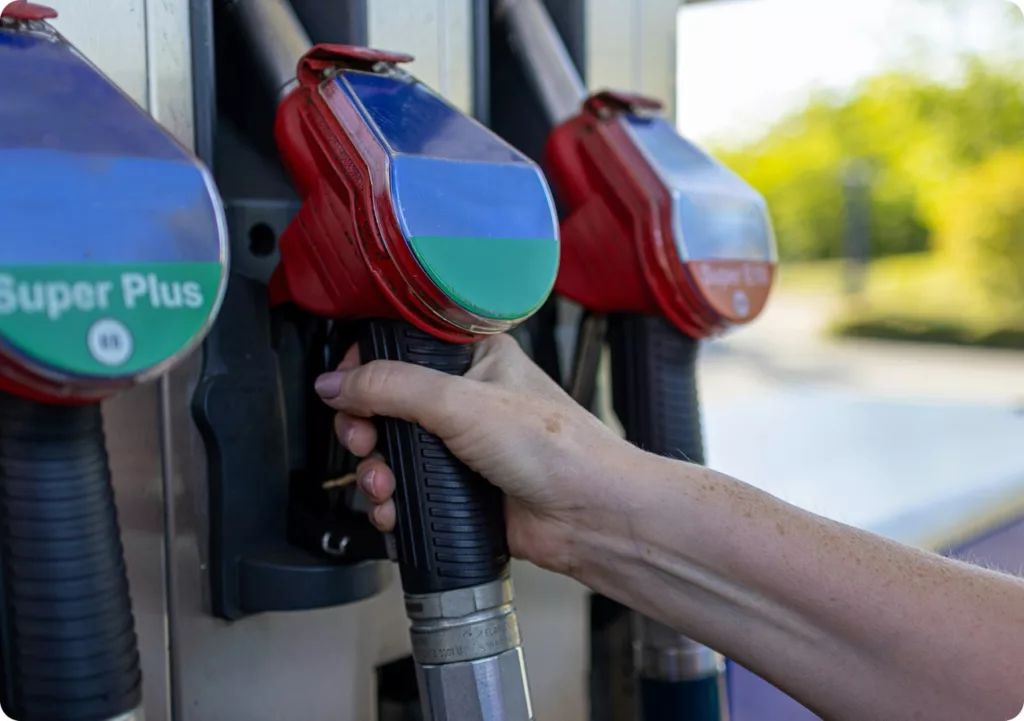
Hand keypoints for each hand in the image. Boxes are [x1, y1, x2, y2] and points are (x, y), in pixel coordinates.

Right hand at [314, 333, 639, 573]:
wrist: (588, 515)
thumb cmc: (555, 449)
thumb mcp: (461, 402)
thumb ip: (392, 387)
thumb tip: (336, 382)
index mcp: (473, 357)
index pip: (399, 347)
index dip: (364, 368)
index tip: (345, 392)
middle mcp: (465, 397)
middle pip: (385, 405)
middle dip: (364, 430)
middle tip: (364, 444)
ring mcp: (461, 445)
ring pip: (392, 452)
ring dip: (376, 472)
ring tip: (384, 487)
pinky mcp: (459, 488)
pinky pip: (408, 491)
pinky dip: (393, 504)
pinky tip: (394, 512)